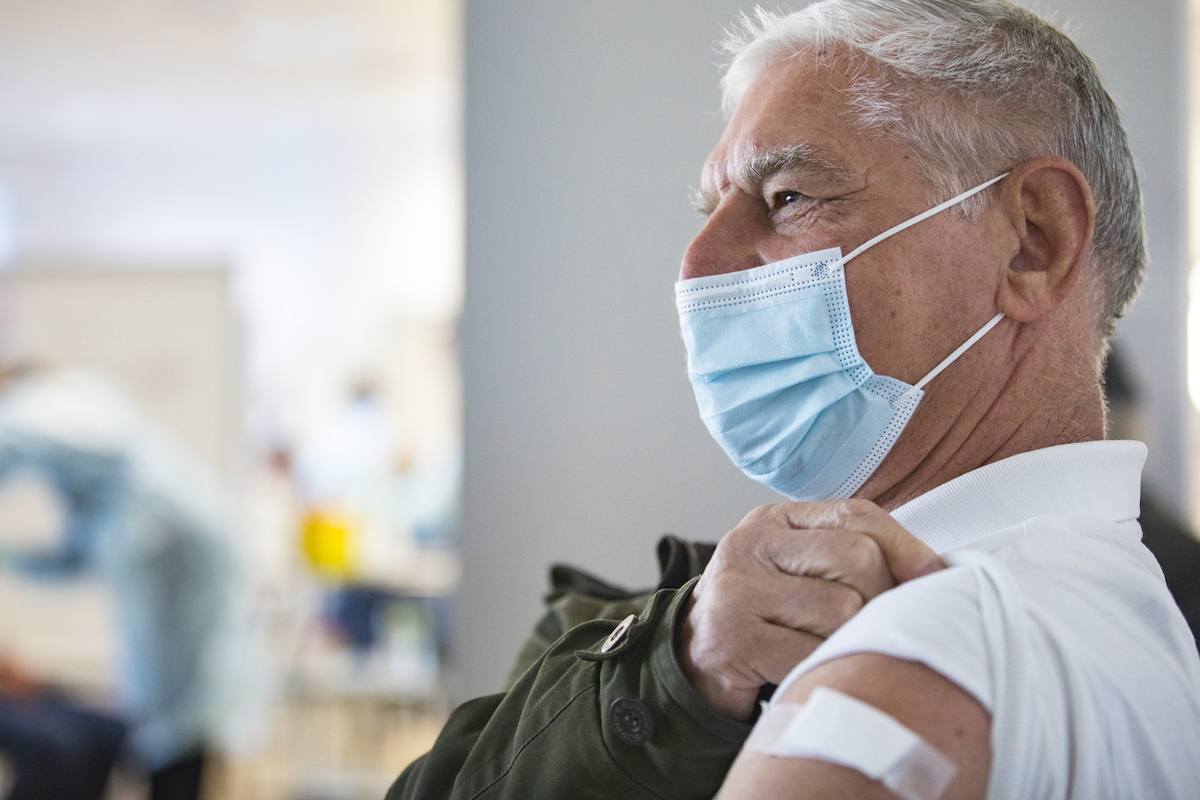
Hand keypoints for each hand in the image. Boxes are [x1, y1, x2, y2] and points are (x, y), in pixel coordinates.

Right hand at [678, 499, 943, 720]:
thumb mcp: (800, 570)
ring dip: (851, 639)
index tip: (935, 577)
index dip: (905, 546)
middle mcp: (749, 544)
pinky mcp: (732, 638)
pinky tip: (812, 669)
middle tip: (869, 627)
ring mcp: (736, 590)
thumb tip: (935, 572)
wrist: (696, 659)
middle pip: (856, 558)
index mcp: (773, 519)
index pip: (856, 514)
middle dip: (879, 598)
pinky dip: (825, 666)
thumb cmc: (768, 616)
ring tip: (833, 649)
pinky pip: (813, 652)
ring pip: (842, 609)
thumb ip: (852, 556)